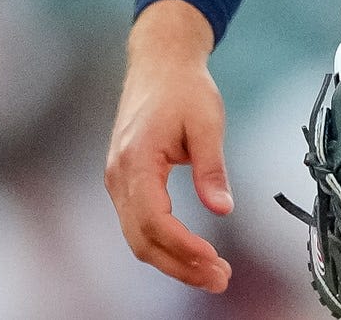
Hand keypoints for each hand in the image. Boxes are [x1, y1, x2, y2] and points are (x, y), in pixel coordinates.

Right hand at [105, 0, 234, 292]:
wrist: (159, 62)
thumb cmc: (182, 87)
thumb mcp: (206, 123)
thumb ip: (212, 168)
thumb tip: (223, 209)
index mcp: (136, 158)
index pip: (153, 220)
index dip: (183, 247)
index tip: (215, 261)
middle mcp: (119, 173)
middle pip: (142, 239)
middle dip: (180, 266)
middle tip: (221, 279)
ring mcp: (118, 178)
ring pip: (137, 237)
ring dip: (172, 260)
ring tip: (211, 272)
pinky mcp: (125, 180)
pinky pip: (138, 224)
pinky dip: (163, 245)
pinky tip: (191, 253)